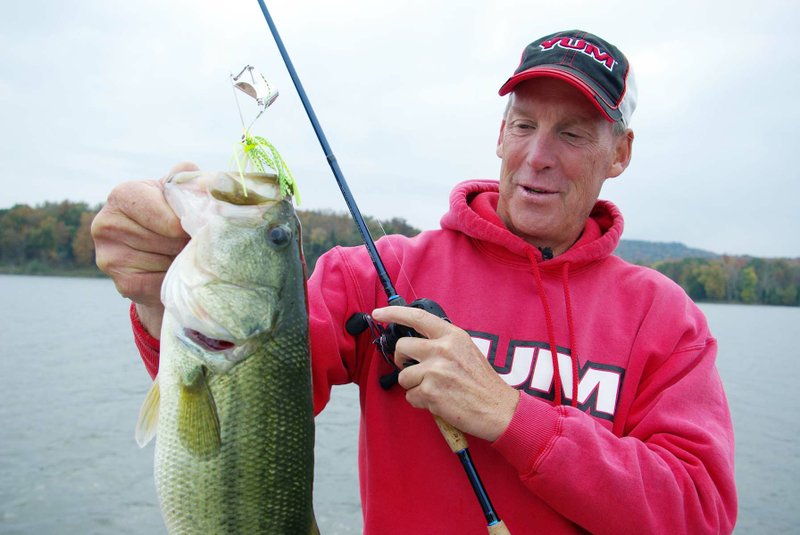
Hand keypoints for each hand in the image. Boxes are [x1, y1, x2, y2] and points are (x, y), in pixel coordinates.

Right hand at [91, 162, 196, 335]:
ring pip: (166, 261)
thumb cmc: (172, 216)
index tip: (194, 226)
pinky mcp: (121, 282)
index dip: (186, 224)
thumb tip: (206, 183)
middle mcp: (106, 223)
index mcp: (123, 194)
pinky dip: (175, 279)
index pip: (165, 215)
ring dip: (182, 260)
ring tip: (179, 254)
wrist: (162, 254)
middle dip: (185, 242)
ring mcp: (109, 256)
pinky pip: (162, 283)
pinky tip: (171, 271)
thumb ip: (189, 180)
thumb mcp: (179, 192)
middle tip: (188, 241)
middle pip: (167, 239)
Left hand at [371, 306, 519, 441]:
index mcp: (452, 336)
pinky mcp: (430, 392)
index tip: (379, 312)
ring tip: (434, 390)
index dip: (394, 313)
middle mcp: (442, 349)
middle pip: (402, 347)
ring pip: (403, 376)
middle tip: (411, 368)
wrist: (498, 409)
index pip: (417, 317)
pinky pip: (410, 396)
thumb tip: (415, 343)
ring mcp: (435, 370)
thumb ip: (442, 343)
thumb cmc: (482, 383)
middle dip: (402, 360)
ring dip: (413, 386)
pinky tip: (438, 402)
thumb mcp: (466, 351)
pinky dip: (420, 402)